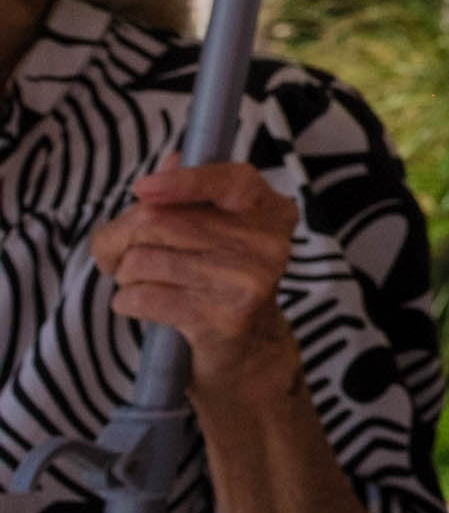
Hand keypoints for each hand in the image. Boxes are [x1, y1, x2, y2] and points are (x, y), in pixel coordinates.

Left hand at [91, 161, 297, 384]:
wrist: (247, 353)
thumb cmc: (221, 282)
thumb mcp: (219, 233)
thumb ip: (196, 195)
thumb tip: (172, 159)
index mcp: (271, 212)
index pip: (232, 180)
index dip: (183, 181)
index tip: (141, 188)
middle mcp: (268, 244)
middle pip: (159, 221)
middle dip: (118, 239)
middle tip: (114, 254)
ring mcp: (250, 283)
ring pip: (142, 261)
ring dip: (124, 275)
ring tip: (141, 283)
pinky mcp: (224, 319)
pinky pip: (143, 297)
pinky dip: (128, 302)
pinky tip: (145, 307)